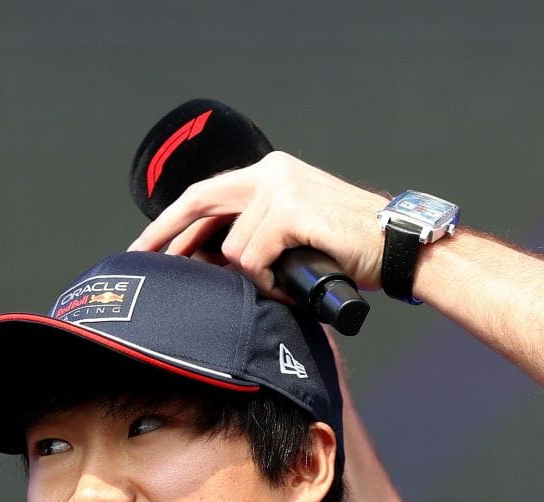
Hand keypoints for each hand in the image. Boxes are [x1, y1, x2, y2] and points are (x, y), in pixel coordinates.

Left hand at [130, 152, 386, 298]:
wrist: (399, 246)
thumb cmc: (355, 248)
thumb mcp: (300, 232)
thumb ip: (264, 232)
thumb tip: (220, 260)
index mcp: (272, 173)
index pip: (208, 193)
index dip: (173, 220)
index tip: (148, 244)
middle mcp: (272, 173)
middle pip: (201, 202)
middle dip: (167, 234)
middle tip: (144, 260)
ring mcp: (280, 188)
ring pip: (233, 247)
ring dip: (250, 278)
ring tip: (280, 287)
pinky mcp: (289, 210)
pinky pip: (252, 257)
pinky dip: (266, 282)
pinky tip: (288, 286)